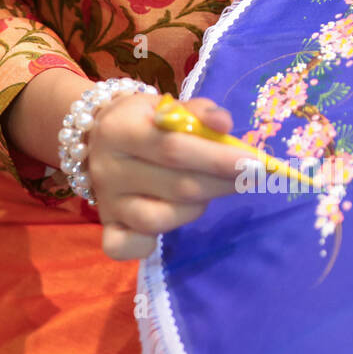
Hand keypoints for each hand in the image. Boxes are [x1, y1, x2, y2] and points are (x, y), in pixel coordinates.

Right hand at [86, 94, 238, 259]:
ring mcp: (105, 202)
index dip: (217, 158)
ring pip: (158, 219)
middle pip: (175, 187)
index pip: (172, 148)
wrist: (97, 137)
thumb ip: (198, 112)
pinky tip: (167, 222)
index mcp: (119, 130)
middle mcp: (107, 169)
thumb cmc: (144, 120)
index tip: (255, 163)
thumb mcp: (167, 106)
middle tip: (249, 177)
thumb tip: (224, 125)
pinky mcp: (106, 225)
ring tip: (206, 192)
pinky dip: (146, 245)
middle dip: (221, 184)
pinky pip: (122, 248)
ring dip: (195, 208)